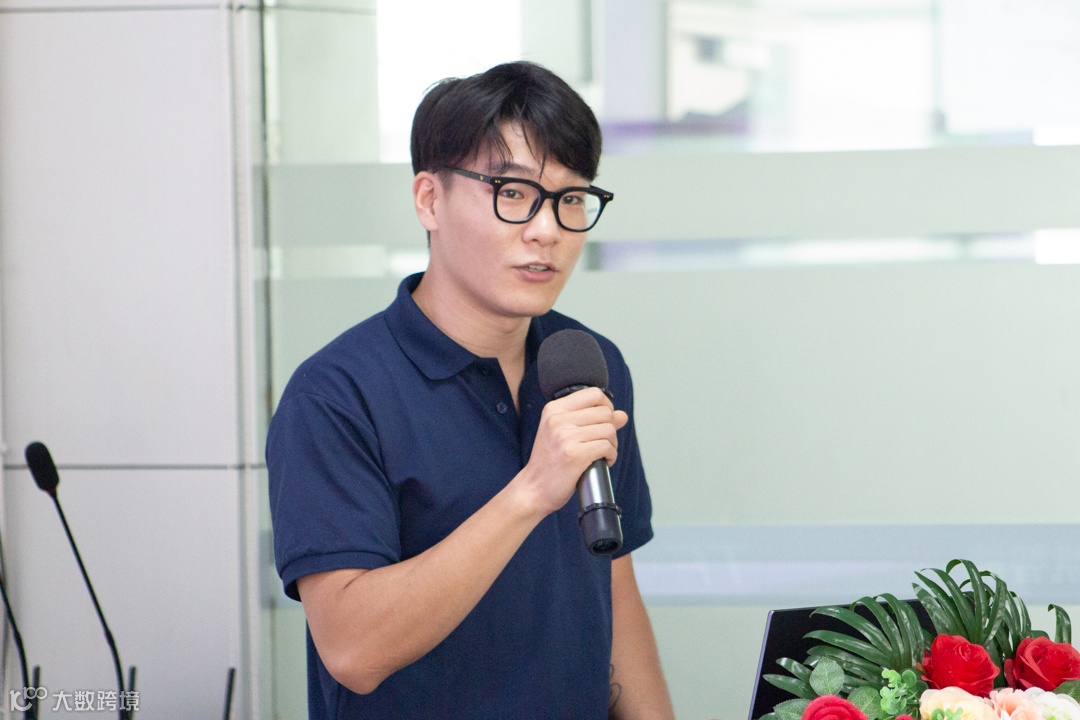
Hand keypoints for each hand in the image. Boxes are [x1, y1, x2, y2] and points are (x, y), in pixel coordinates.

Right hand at [518, 387, 628, 515]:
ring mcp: (565, 436)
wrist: (533, 488)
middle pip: (605, 412)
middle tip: (604, 443)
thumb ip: (592, 420)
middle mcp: (558, 419)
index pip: (594, 394)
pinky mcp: (574, 454)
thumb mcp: (564, 433)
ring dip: (612, 444)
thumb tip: (622, 415)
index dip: (607, 406)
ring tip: (602, 453)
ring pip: (609, 430)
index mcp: (554, 409)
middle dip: (612, 429)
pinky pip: (607, 447)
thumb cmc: (549, 462)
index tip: (605, 421)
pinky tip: (603, 461)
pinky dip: (611, 456)